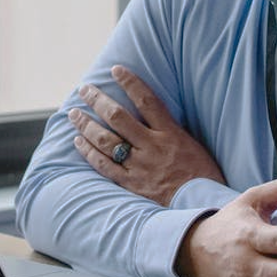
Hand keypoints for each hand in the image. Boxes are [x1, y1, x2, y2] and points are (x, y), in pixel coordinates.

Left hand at [69, 65, 223, 205]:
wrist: (202, 206)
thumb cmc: (201, 175)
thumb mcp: (193, 144)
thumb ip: (170, 128)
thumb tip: (151, 111)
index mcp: (171, 134)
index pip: (147, 100)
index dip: (130, 82)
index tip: (116, 70)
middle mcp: (152, 147)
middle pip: (118, 117)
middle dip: (98, 100)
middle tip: (84, 89)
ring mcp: (140, 166)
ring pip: (106, 140)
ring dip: (86, 125)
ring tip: (74, 113)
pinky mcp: (131, 184)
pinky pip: (104, 166)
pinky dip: (89, 152)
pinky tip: (79, 141)